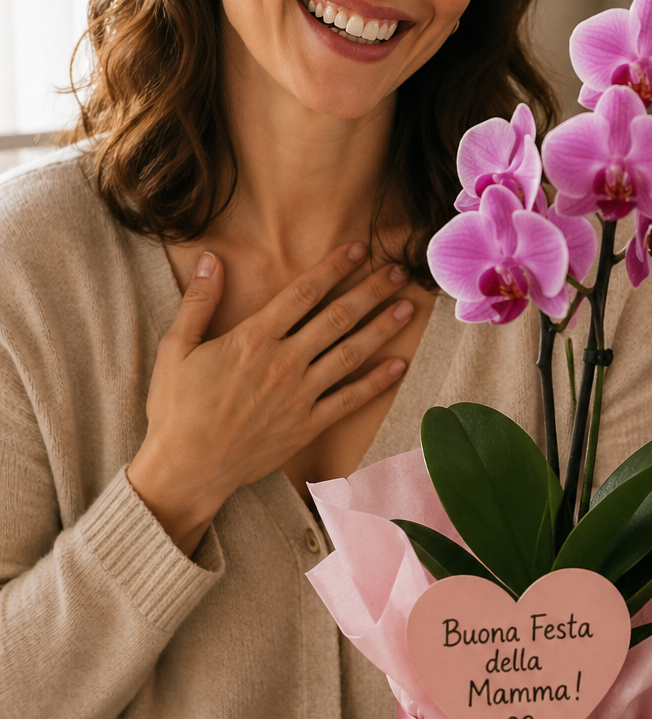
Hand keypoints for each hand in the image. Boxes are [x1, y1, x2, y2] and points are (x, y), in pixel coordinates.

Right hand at [128, 243, 412, 553]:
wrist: (187, 469)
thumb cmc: (176, 409)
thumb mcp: (176, 348)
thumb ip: (199, 302)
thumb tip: (213, 258)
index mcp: (252, 339)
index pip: (303, 293)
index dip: (333, 268)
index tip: (358, 249)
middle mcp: (283, 363)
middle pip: (337, 318)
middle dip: (369, 291)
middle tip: (396, 271)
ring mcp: (299, 396)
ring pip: (350, 354)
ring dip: (381, 328)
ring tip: (407, 306)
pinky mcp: (307, 427)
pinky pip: (349, 401)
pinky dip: (376, 383)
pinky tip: (399, 365)